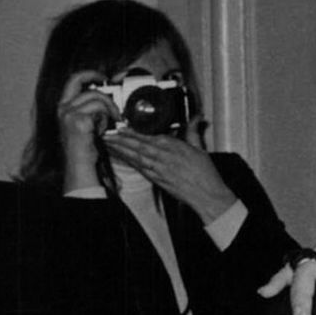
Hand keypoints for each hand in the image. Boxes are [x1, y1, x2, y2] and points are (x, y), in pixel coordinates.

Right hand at [56, 70, 118, 192]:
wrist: (79, 162)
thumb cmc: (85, 145)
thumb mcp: (86, 122)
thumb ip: (91, 108)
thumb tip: (107, 97)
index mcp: (63, 106)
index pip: (73, 80)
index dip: (89, 74)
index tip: (102, 77)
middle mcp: (63, 107)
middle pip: (85, 84)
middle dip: (102, 89)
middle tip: (112, 97)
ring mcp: (68, 113)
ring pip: (97, 97)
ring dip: (109, 109)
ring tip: (110, 122)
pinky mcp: (78, 120)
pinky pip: (100, 110)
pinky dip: (105, 119)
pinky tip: (101, 131)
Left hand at [101, 122, 238, 223]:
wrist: (207, 196)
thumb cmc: (206, 176)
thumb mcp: (202, 150)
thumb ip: (194, 132)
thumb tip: (196, 118)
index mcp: (176, 147)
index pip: (151, 136)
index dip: (135, 132)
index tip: (123, 127)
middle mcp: (165, 157)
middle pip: (139, 145)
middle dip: (122, 139)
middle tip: (107, 133)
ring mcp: (160, 169)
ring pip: (136, 156)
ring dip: (121, 149)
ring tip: (108, 143)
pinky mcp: (158, 180)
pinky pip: (140, 168)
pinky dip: (128, 162)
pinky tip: (120, 157)